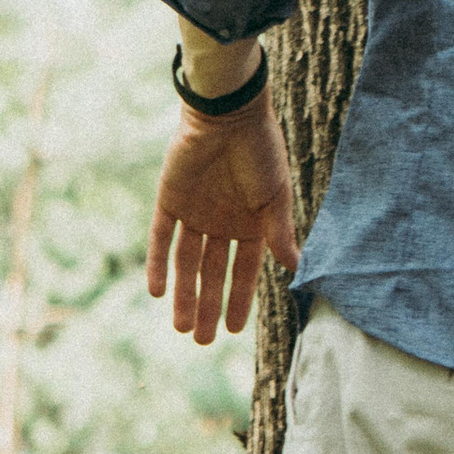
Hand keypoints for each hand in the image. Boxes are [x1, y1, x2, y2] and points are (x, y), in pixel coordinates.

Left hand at [147, 91, 299, 343]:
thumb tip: (296, 270)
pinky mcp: (169, 201)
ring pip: (186, 263)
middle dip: (208, 307)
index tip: (234, 330)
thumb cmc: (260, 151)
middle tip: (202, 340)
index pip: (243, 271)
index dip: (239, 300)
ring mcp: (193, 213)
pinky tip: (157, 291)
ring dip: (184, 294)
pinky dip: (157, 264)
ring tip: (181, 326)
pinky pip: (160, 239)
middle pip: (212, 274)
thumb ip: (279, 233)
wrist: (227, 113)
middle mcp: (221, 223)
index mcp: (250, 224)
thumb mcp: (275, 196)